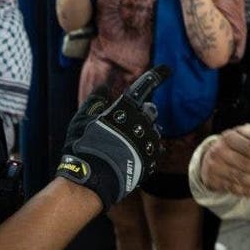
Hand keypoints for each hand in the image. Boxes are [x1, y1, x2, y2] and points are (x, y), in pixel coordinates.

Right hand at [57, 65, 169, 209]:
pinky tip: (133, 155)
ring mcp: (149, 141)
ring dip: (144, 132)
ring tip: (125, 144)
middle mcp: (142, 122)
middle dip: (142, 113)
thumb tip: (104, 87)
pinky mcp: (152, 160)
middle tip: (126, 123)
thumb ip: (95, 101)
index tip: (167, 70)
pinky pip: (155, 149)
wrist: (93, 179)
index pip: (145, 86)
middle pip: (151, 110)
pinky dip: (147, 149)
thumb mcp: (82, 119)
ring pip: (154, 130)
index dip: (157, 76)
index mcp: (126, 108)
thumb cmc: (84, 146)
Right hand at [201, 124, 249, 195]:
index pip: (248, 148)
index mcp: (228, 138)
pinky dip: (244, 191)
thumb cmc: (232, 145)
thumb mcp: (240, 133)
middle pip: (244, 163)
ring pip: (239, 177)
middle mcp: (219, 151)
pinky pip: (231, 187)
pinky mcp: (214, 180)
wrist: (209, 158)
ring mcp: (215, 167)